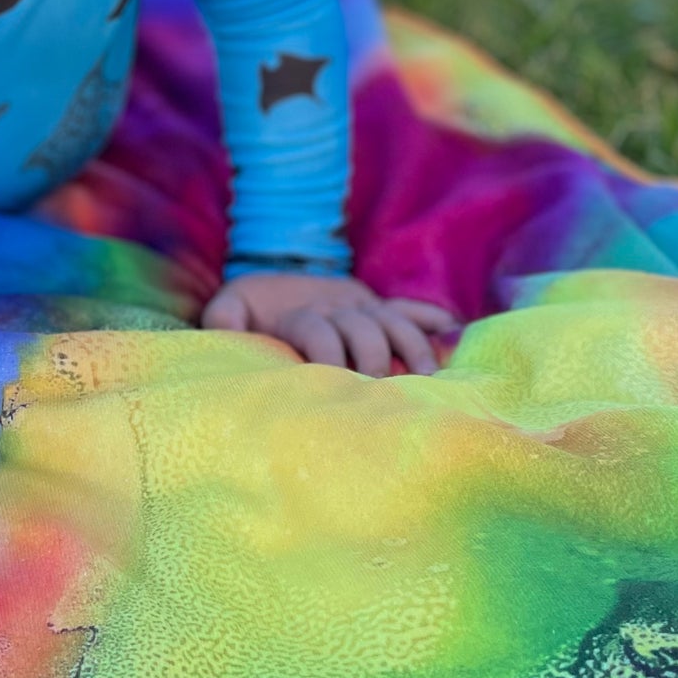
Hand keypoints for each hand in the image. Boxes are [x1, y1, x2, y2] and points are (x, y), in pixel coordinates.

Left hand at [200, 272, 457, 375]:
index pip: (318, 333)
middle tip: (384, 394)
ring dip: (412, 347)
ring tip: (428, 380)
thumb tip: (226, 335)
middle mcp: (336, 308)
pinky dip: (430, 317)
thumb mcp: (229, 312)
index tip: (336, 385)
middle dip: (374, 360)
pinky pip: (408, 308)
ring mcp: (361, 307)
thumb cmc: (251, 314)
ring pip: (394, 321)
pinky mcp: (377, 307)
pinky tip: (453, 330)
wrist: (272, 283)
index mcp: (300, 315)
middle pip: (364, 330)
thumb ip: (224, 320)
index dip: (327, 357)